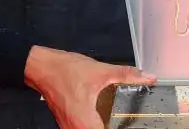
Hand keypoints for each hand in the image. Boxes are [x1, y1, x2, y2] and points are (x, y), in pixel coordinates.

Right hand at [25, 45, 155, 128]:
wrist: (41, 66)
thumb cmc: (64, 71)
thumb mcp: (100, 71)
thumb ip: (126, 75)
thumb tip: (147, 77)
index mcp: (86, 123)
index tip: (130, 126)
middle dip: (112, 126)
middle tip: (124, 122)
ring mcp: (69, 128)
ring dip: (101, 126)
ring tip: (114, 121)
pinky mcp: (66, 123)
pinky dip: (93, 125)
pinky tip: (100, 118)